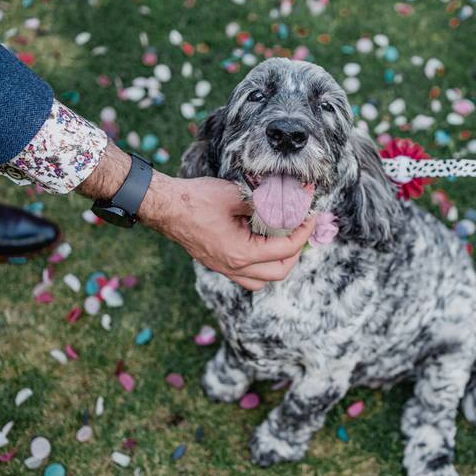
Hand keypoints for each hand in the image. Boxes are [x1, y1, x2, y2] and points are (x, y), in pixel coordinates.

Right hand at [138, 172, 315, 290]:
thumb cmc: (196, 199)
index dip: (303, 232)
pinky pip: (247, 275)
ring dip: (278, 263)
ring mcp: (224, 268)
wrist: (164, 206)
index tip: (310, 216)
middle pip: (279, 273)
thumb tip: (286, 201)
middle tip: (300, 229)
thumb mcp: (235, 195)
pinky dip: (260, 263)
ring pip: (262, 280)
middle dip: (296, 251)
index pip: (285, 250)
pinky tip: (261, 240)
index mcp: (241, 253)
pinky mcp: (218, 263)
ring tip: (283, 239)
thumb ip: (263, 203)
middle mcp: (233, 267)